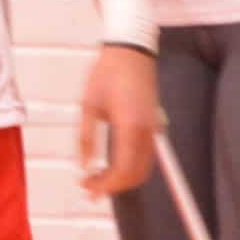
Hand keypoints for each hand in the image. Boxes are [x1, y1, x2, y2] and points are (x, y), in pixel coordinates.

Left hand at [77, 43, 157, 198]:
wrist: (131, 51)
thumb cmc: (107, 73)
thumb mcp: (88, 106)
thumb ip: (86, 139)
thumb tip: (84, 167)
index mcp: (130, 127)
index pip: (122, 171)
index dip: (105, 185)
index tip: (87, 187)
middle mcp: (147, 131)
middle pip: (136, 175)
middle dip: (113, 186)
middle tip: (90, 188)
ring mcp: (154, 129)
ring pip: (143, 169)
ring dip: (123, 179)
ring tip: (98, 179)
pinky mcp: (154, 125)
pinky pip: (146, 157)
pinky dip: (131, 168)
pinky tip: (112, 166)